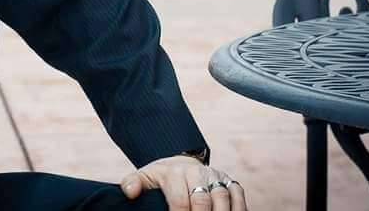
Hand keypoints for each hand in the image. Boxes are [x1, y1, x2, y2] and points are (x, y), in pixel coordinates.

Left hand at [120, 155, 246, 210]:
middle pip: (203, 200)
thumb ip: (134, 183)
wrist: (182, 162)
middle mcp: (198, 173)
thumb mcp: (145, 177)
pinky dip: (239, 209)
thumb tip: (129, 192)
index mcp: (175, 173)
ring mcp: (216, 176)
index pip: (179, 200)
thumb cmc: (162, 177)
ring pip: (223, 198)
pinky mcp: (231, 181)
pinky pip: (239, 195)